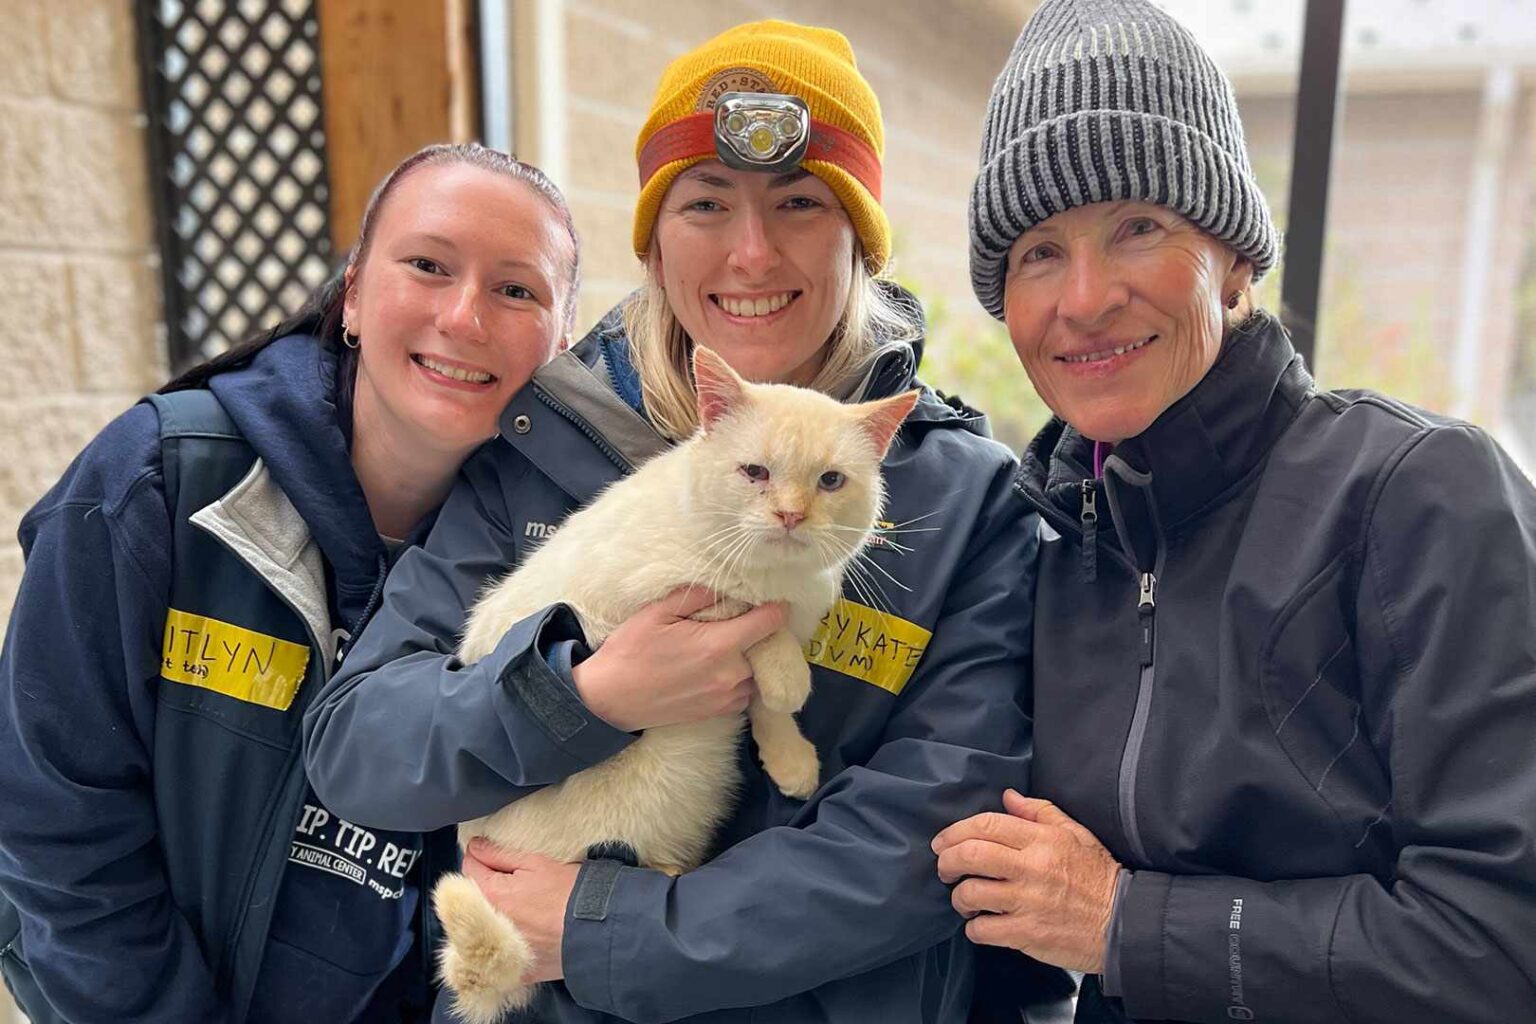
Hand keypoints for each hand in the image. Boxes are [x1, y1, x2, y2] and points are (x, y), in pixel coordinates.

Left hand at [461, 839, 580, 983]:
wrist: (597, 929)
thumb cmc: (569, 892)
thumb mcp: (536, 863)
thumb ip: (499, 854)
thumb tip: (474, 846)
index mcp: (492, 895)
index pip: (469, 869)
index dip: (480, 858)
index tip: (492, 856)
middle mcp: (489, 926)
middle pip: (475, 899)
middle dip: (486, 887)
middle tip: (512, 882)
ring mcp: (502, 951)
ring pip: (486, 927)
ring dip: (496, 916)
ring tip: (523, 909)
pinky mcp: (517, 971)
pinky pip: (505, 955)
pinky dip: (510, 943)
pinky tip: (528, 934)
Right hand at [571, 586, 787, 731]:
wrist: (609, 700)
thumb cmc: (630, 652)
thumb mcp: (657, 612)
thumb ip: (697, 595)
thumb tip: (726, 584)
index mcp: (719, 645)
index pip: (770, 623)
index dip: (776, 607)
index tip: (773, 599)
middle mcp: (730, 674)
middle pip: (769, 648)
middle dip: (763, 632)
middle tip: (748, 620)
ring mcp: (726, 698)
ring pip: (759, 673)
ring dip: (754, 658)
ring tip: (735, 645)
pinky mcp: (718, 713)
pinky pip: (745, 693)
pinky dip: (742, 679)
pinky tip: (723, 668)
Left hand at [931, 789, 1120, 973]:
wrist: (1125, 923)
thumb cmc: (1099, 877)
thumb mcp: (1076, 833)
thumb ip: (1039, 812)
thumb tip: (1008, 797)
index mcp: (1042, 840)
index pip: (986, 825)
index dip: (956, 831)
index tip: (943, 842)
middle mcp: (1032, 868)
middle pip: (971, 855)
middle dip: (947, 861)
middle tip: (945, 869)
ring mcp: (1028, 902)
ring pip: (971, 893)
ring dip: (959, 897)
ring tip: (965, 900)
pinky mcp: (1027, 934)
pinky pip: (983, 929)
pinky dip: (974, 928)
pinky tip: (980, 925)